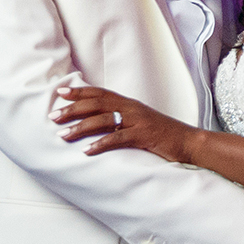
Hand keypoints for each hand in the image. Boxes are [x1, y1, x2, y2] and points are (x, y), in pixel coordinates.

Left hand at [54, 86, 199, 162]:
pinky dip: (101, 144)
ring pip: (103, 120)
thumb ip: (122, 118)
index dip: (80, 92)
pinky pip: (118, 138)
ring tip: (63, 135)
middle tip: (53, 116)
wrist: (190, 142)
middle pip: (97, 104)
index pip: (101, 93)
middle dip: (73, 110)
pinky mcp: (144, 136)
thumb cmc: (164, 134)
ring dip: (80, 128)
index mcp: (130, 104)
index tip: (60, 93)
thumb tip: (99, 121)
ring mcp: (139, 121)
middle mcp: (132, 108)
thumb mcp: (141, 121)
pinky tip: (87, 151)